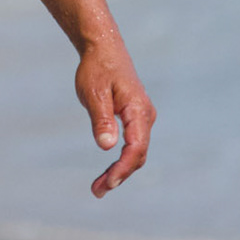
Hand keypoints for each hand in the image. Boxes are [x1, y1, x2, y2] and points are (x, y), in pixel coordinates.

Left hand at [75, 39, 153, 197]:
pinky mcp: (135, 119)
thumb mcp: (94, 93)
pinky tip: (107, 172)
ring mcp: (142, 118)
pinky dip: (121, 161)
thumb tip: (107, 147)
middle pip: (138, 154)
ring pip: (136, 152)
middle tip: (97, 191)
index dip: (123, 168)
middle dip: (119, 175)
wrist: (103, 48)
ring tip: (98, 188)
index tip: (108, 183)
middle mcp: (146, 116)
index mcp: (138, 110)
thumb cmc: (97, 68)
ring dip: (120, 171)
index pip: (136, 147)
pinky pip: (132, 145)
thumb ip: (101, 119)